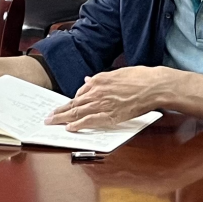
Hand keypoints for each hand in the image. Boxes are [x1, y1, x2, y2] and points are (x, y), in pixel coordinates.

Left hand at [47, 66, 172, 129]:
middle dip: (59, 111)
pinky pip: (90, 121)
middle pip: (74, 104)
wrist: (154, 86)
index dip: (69, 102)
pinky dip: (78, 125)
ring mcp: (103, 104)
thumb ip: (100, 78)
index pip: (79, 93)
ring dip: (63, 119)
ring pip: (78, 112)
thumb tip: (87, 80)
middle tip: (48, 117)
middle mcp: (98, 91)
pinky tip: (70, 128)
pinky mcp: (111, 115)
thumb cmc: (140, 78)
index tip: (62, 107)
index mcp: (99, 80)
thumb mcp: (118, 73)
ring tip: (52, 123)